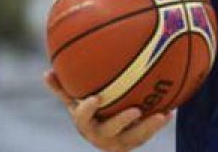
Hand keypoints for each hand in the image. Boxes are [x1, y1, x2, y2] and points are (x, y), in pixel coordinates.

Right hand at [44, 70, 171, 150]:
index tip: (97, 97)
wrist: (105, 133)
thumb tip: (45, 72)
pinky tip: (171, 111)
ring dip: (149, 127)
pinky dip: (158, 124)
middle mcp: (99, 136)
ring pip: (134, 138)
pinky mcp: (133, 144)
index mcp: (85, 123)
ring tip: (163, 114)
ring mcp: (118, 143)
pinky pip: (147, 135)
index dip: (88, 109)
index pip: (82, 117)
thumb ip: (63, 88)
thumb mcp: (76, 100)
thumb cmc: (90, 110)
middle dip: (123, 121)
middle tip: (136, 109)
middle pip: (110, 131)